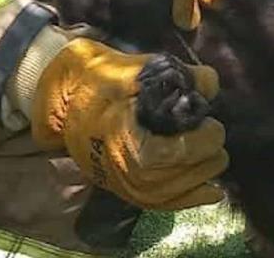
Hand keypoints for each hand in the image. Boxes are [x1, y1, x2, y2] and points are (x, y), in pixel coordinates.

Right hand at [32, 37, 227, 209]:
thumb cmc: (97, 80)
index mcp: (126, 144)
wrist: (62, 102)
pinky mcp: (128, 193)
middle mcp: (127, 174)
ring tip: (210, 151)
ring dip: (203, 172)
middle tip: (210, 132)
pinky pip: (167, 204)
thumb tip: (211, 84)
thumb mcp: (136, 69)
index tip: (212, 122)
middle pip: (188, 173)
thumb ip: (177, 76)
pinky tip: (212, 190)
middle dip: (207, 152)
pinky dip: (191, 196)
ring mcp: (127, 188)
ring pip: (182, 191)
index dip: (204, 138)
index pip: (180, 152)